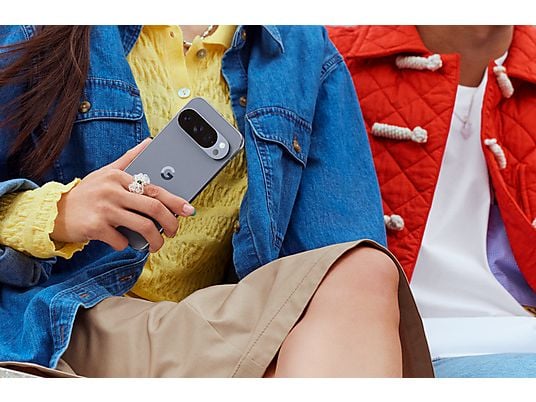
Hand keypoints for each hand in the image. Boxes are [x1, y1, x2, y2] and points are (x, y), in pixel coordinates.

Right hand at [51, 139, 194, 251]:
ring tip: (156, 245)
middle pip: (153, 208)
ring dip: (154, 240)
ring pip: (142, 227)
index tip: (189, 210)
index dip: (175, 201)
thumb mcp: (106, 172)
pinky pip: (121, 240)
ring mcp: (104, 209)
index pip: (155, 189)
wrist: (55, 212)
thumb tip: (148, 142)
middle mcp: (113, 191)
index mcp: (119, 177)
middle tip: (174, 231)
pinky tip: (122, 241)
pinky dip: (125, 244)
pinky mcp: (95, 227)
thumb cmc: (87, 193)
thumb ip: (129, 159)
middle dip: (170, 223)